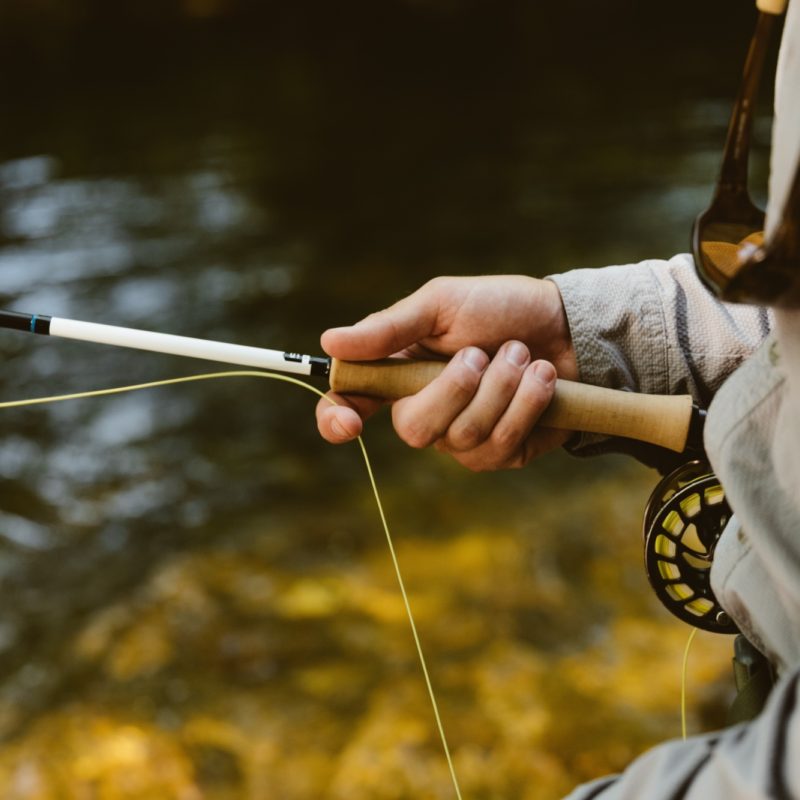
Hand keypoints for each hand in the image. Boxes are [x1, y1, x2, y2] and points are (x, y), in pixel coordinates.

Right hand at [315, 275, 577, 470]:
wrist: (565, 324)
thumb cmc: (498, 308)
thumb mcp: (441, 304)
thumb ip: (389, 328)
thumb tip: (330, 342)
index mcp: (398, 373)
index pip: (351, 405)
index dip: (337, 420)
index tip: (348, 424)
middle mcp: (426, 410)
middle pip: (413, 430)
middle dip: (454, 389)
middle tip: (482, 353)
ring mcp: (463, 438)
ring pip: (463, 437)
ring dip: (501, 388)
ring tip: (523, 355)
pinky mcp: (503, 453)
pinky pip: (501, 445)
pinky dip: (527, 404)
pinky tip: (543, 379)